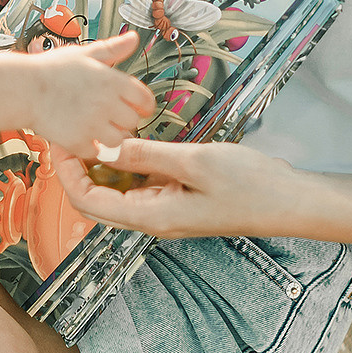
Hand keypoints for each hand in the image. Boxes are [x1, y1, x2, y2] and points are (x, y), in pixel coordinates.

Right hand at [24, 32, 154, 156]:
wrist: (22, 88)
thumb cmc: (52, 69)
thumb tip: (134, 38)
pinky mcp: (77, 141)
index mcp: (113, 81)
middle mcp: (107, 103)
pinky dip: (89, 147)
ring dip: (108, 136)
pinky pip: (96, 152)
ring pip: (118, 140)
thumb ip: (113, 49)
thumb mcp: (85, 54)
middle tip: (105, 115)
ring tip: (93, 127)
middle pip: (133, 122)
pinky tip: (79, 135)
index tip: (131, 106)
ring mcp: (93, 124)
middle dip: (122, 120)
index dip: (141, 105)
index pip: (145, 100)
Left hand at [47, 139, 293, 239]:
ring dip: (103, 166)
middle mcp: (153, 220)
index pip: (89, 202)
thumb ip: (147, 155)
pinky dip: (129, 166)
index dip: (69, 174)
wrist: (290, 202)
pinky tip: (129, 142)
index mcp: (152, 217)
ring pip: (119, 193)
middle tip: (71, 133)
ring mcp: (167, 211)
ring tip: (94, 132)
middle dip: (79, 169)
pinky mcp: (180, 200)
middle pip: (98, 201)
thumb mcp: (195, 161)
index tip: (61, 140)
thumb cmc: (249, 185)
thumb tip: (106, 146)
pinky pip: (142, 186)